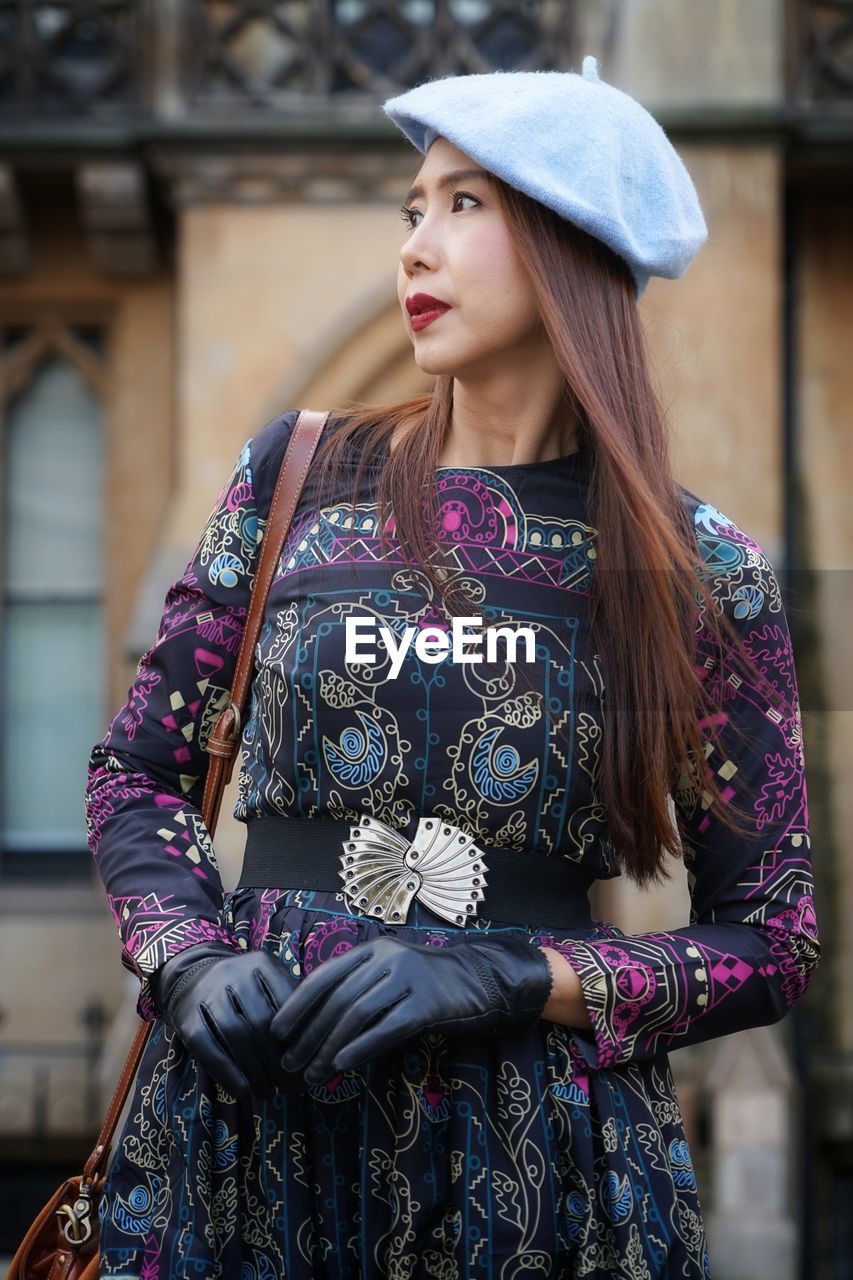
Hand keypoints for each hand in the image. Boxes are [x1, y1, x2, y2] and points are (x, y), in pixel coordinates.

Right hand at [149, 941, 300, 1099]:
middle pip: (261, 1022)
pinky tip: (242, 1091)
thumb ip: (289, 1004)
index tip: (308, 1061)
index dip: (299, 1035)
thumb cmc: (243, 987)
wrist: (190, 976)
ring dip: (256, 1070)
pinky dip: (226, 1072)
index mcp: (261, 964)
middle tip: (293, 1086)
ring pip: (236, 1035)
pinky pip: (208, 1048)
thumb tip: (316, 1042)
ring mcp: (208, 995)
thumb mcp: (268, 982)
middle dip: (279, 1060)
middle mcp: (234, 974)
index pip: (286, 1001)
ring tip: (271, 1092)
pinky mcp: (187, 1018)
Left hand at [269, 933, 553, 1085]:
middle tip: (290, 1064)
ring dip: (329, 1048)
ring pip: (357, 1014)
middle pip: (338, 1000)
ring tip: (312, 1074)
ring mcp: (409, 978)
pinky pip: (387, 1028)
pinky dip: (361, 1048)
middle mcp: (387, 959)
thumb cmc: (427, 986)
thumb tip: (314, 1032)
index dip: (297, 1004)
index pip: (324, 976)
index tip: (276, 1032)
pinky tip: (343, 1066)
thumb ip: (358, 995)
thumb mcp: (389, 981)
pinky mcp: (428, 1003)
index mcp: (372, 951)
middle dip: (309, 1035)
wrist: (481, 982)